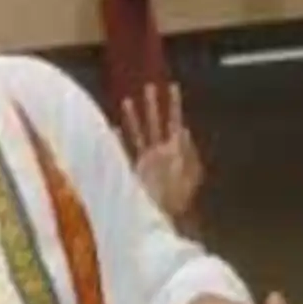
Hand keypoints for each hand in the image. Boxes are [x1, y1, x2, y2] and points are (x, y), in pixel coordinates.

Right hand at [121, 83, 203, 225]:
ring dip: (134, 118)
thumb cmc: (179, 198)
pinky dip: (118, 140)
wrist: (164, 217)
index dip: (174, 104)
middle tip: (149, 87)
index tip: (172, 87)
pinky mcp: (134, 170)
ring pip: (139, 134)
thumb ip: (185, 151)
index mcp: (176, 150)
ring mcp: (146, 160)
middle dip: (153, 105)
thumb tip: (182, 129)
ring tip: (127, 101)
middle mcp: (160, 152)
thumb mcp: (189, 174)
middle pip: (155, 123)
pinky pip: (125, 151)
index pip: (175, 122)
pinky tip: (113, 130)